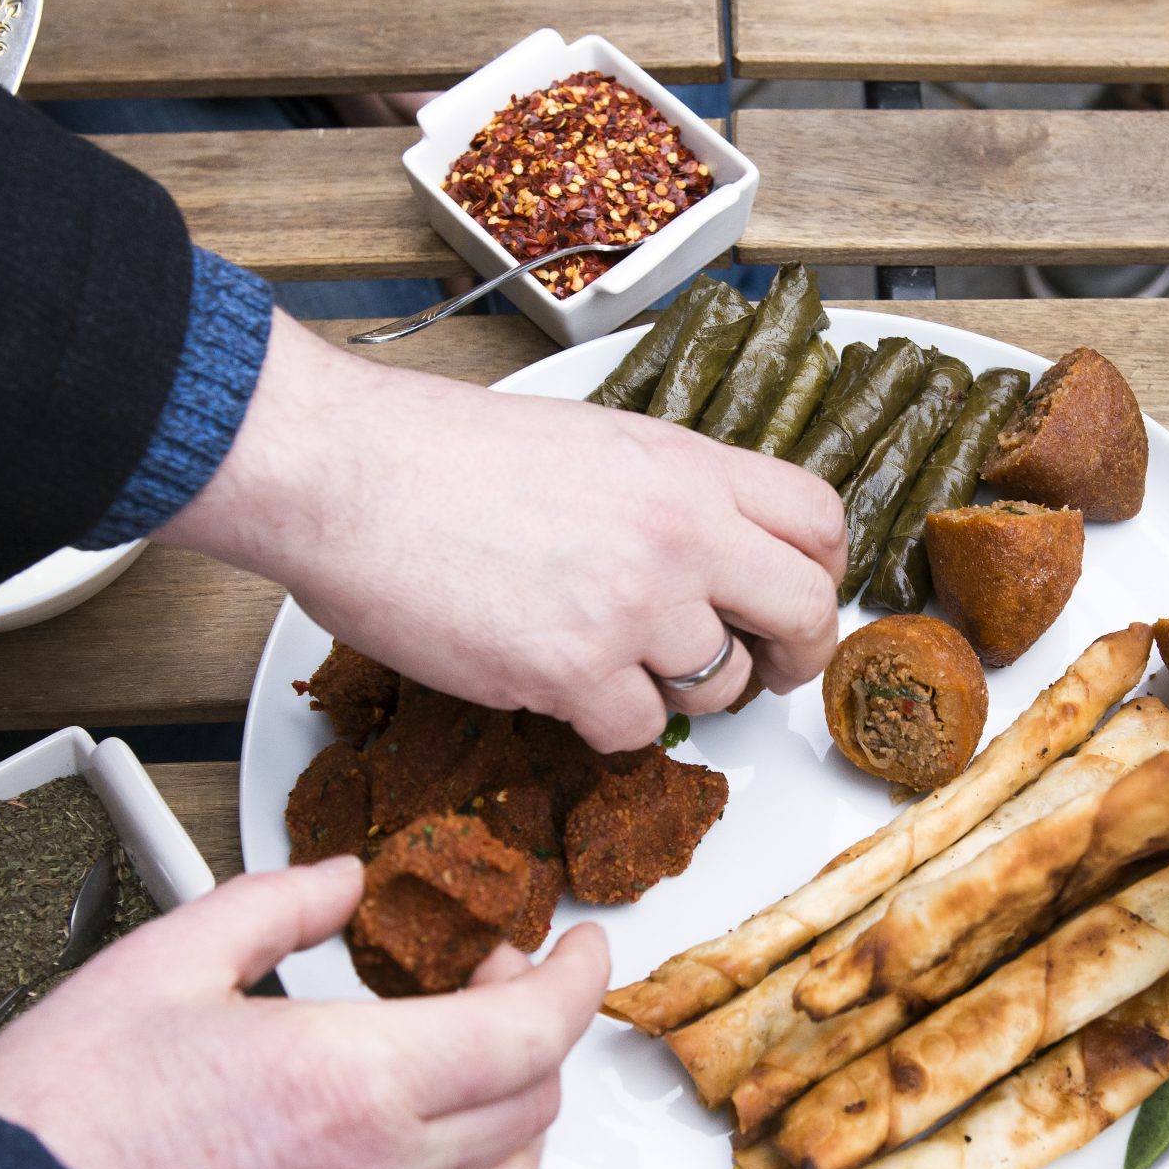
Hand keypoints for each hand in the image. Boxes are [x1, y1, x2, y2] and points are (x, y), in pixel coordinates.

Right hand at [0, 858, 606, 1168]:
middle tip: (482, 986)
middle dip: (535, 1030)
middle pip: (532, 1104)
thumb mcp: (162, 960)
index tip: (575, 946)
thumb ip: (275, 906)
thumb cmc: (61, 1121)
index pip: (531, 1030)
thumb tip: (345, 878)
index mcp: (352, 1080)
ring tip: (462, 1077)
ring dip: (513, 1124)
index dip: (575, 978)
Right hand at [162, 312, 846, 749]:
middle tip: (763, 673)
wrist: (346, 473)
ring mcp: (632, 606)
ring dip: (681, 693)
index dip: (821, 573)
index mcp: (685, 465)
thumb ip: (662, 491)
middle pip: (804, 612)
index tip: (796, 598)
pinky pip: (635, 731)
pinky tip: (560, 687)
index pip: (817, 521)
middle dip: (793, 656)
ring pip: (719, 686)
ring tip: (619, 667)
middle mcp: (679, 533)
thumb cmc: (436, 453)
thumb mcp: (588, 438)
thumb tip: (701, 547)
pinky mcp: (573, 671)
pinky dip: (604, 724)